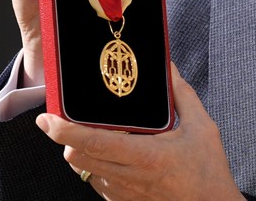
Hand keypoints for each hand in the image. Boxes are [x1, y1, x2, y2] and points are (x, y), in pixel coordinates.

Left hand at [36, 64, 242, 199]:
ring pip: (84, 171)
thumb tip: (168, 67)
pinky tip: (113, 156)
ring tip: (91, 136)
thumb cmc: (208, 169)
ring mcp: (123, 194)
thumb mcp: (202, 126)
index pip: (95, 142)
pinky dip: (95, 167)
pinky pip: (97, 183)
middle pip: (78, 158)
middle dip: (65, 138)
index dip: (66, 130)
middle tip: (62, 121)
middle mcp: (129, 177)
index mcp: (146, 155)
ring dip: (80, 152)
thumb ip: (181, 94)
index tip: (47, 119)